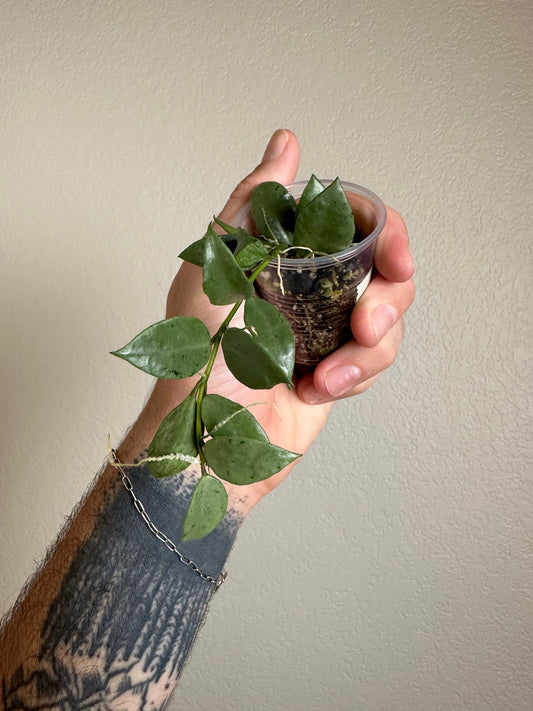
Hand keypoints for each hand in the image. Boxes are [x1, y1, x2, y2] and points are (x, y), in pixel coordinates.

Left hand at [149, 130, 413, 509]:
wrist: (204, 441)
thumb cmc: (194, 355)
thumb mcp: (216, 266)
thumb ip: (254, 203)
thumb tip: (286, 143)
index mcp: (285, 256)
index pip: (355, 223)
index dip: (386, 233)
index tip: (394, 256)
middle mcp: (309, 288)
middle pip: (385, 271)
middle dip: (387, 297)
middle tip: (366, 321)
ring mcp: (325, 330)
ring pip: (388, 320)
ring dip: (367, 349)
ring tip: (324, 374)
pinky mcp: (336, 372)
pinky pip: (374, 362)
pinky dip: (352, 376)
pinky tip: (314, 389)